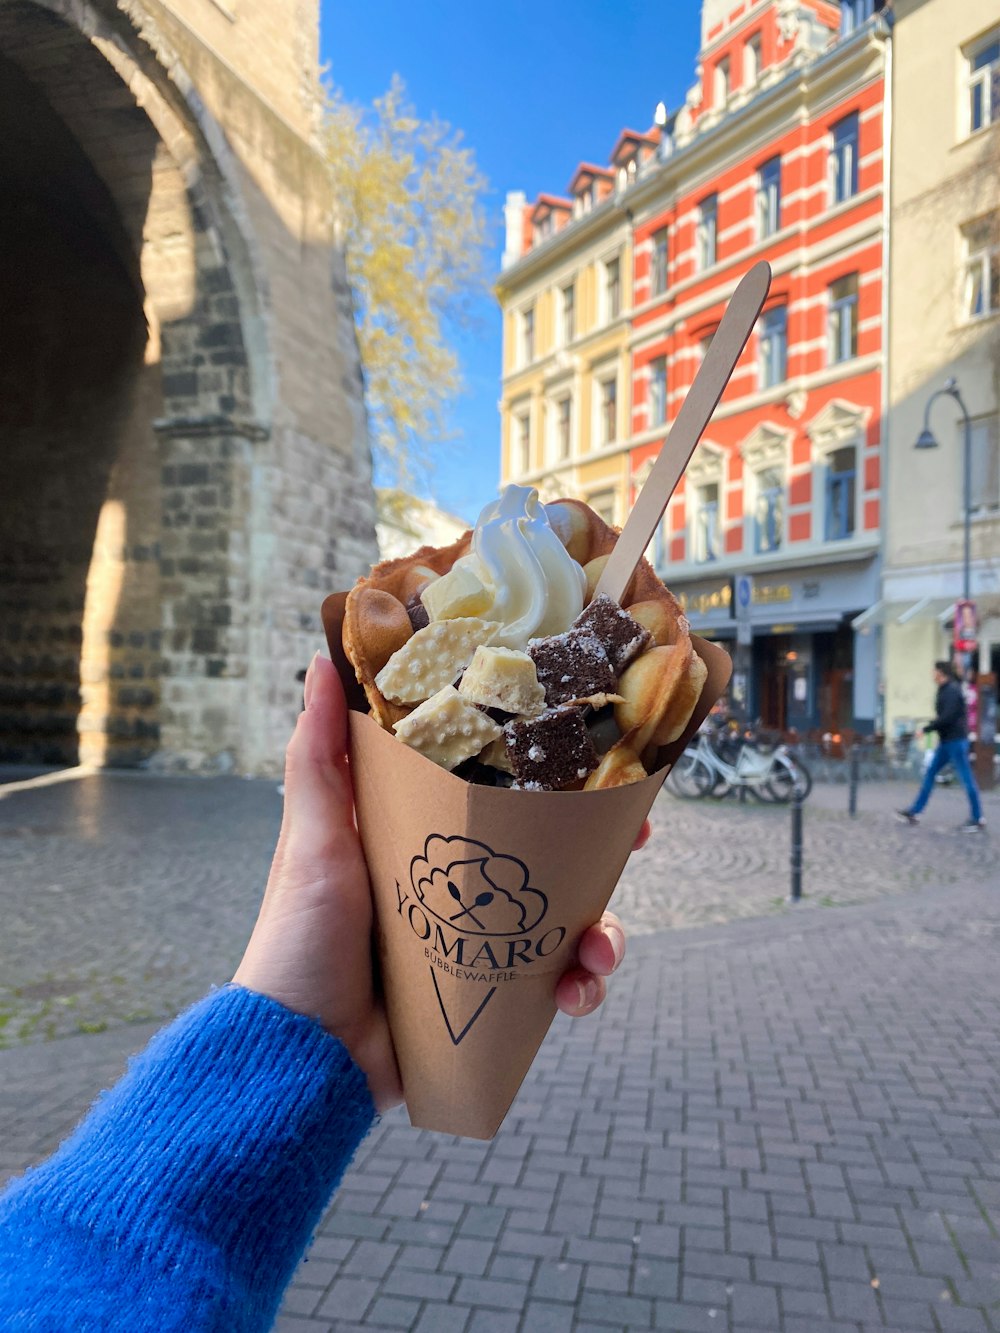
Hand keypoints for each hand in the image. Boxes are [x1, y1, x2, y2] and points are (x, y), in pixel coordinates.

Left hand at [233, 654, 647, 1111]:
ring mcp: (483, 946)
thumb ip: (317, 757)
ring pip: (568, 924)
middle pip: (553, 856)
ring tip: (598, 950)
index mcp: (426, 840)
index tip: (595, 753)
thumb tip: (319, 660)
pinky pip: (554, 989)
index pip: (503, 795)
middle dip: (604, 851)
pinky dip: (578, 990)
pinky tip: (572, 997)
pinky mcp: (491, 999)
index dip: (552, 775)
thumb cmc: (297, 941)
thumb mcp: (311, 840)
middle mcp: (463, 889)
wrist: (299, 1057)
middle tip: (638, 841)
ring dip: (603, 933)